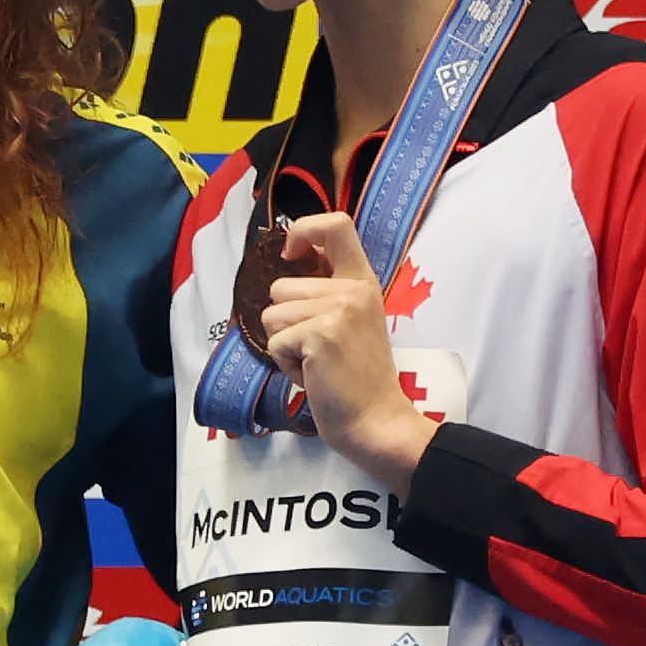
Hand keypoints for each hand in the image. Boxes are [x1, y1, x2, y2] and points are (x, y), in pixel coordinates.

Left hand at [259, 211, 439, 491]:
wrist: (374, 421)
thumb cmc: (356, 379)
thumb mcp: (351, 321)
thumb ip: (327, 293)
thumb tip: (286, 263)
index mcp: (362, 281)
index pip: (336, 225)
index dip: (303, 230)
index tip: (289, 254)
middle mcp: (353, 289)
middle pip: (280, 287)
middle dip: (286, 324)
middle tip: (318, 351)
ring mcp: (338, 310)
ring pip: (271, 315)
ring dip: (284, 346)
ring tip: (315, 363)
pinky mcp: (319, 335)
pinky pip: (275, 343)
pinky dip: (284, 366)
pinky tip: (313, 377)